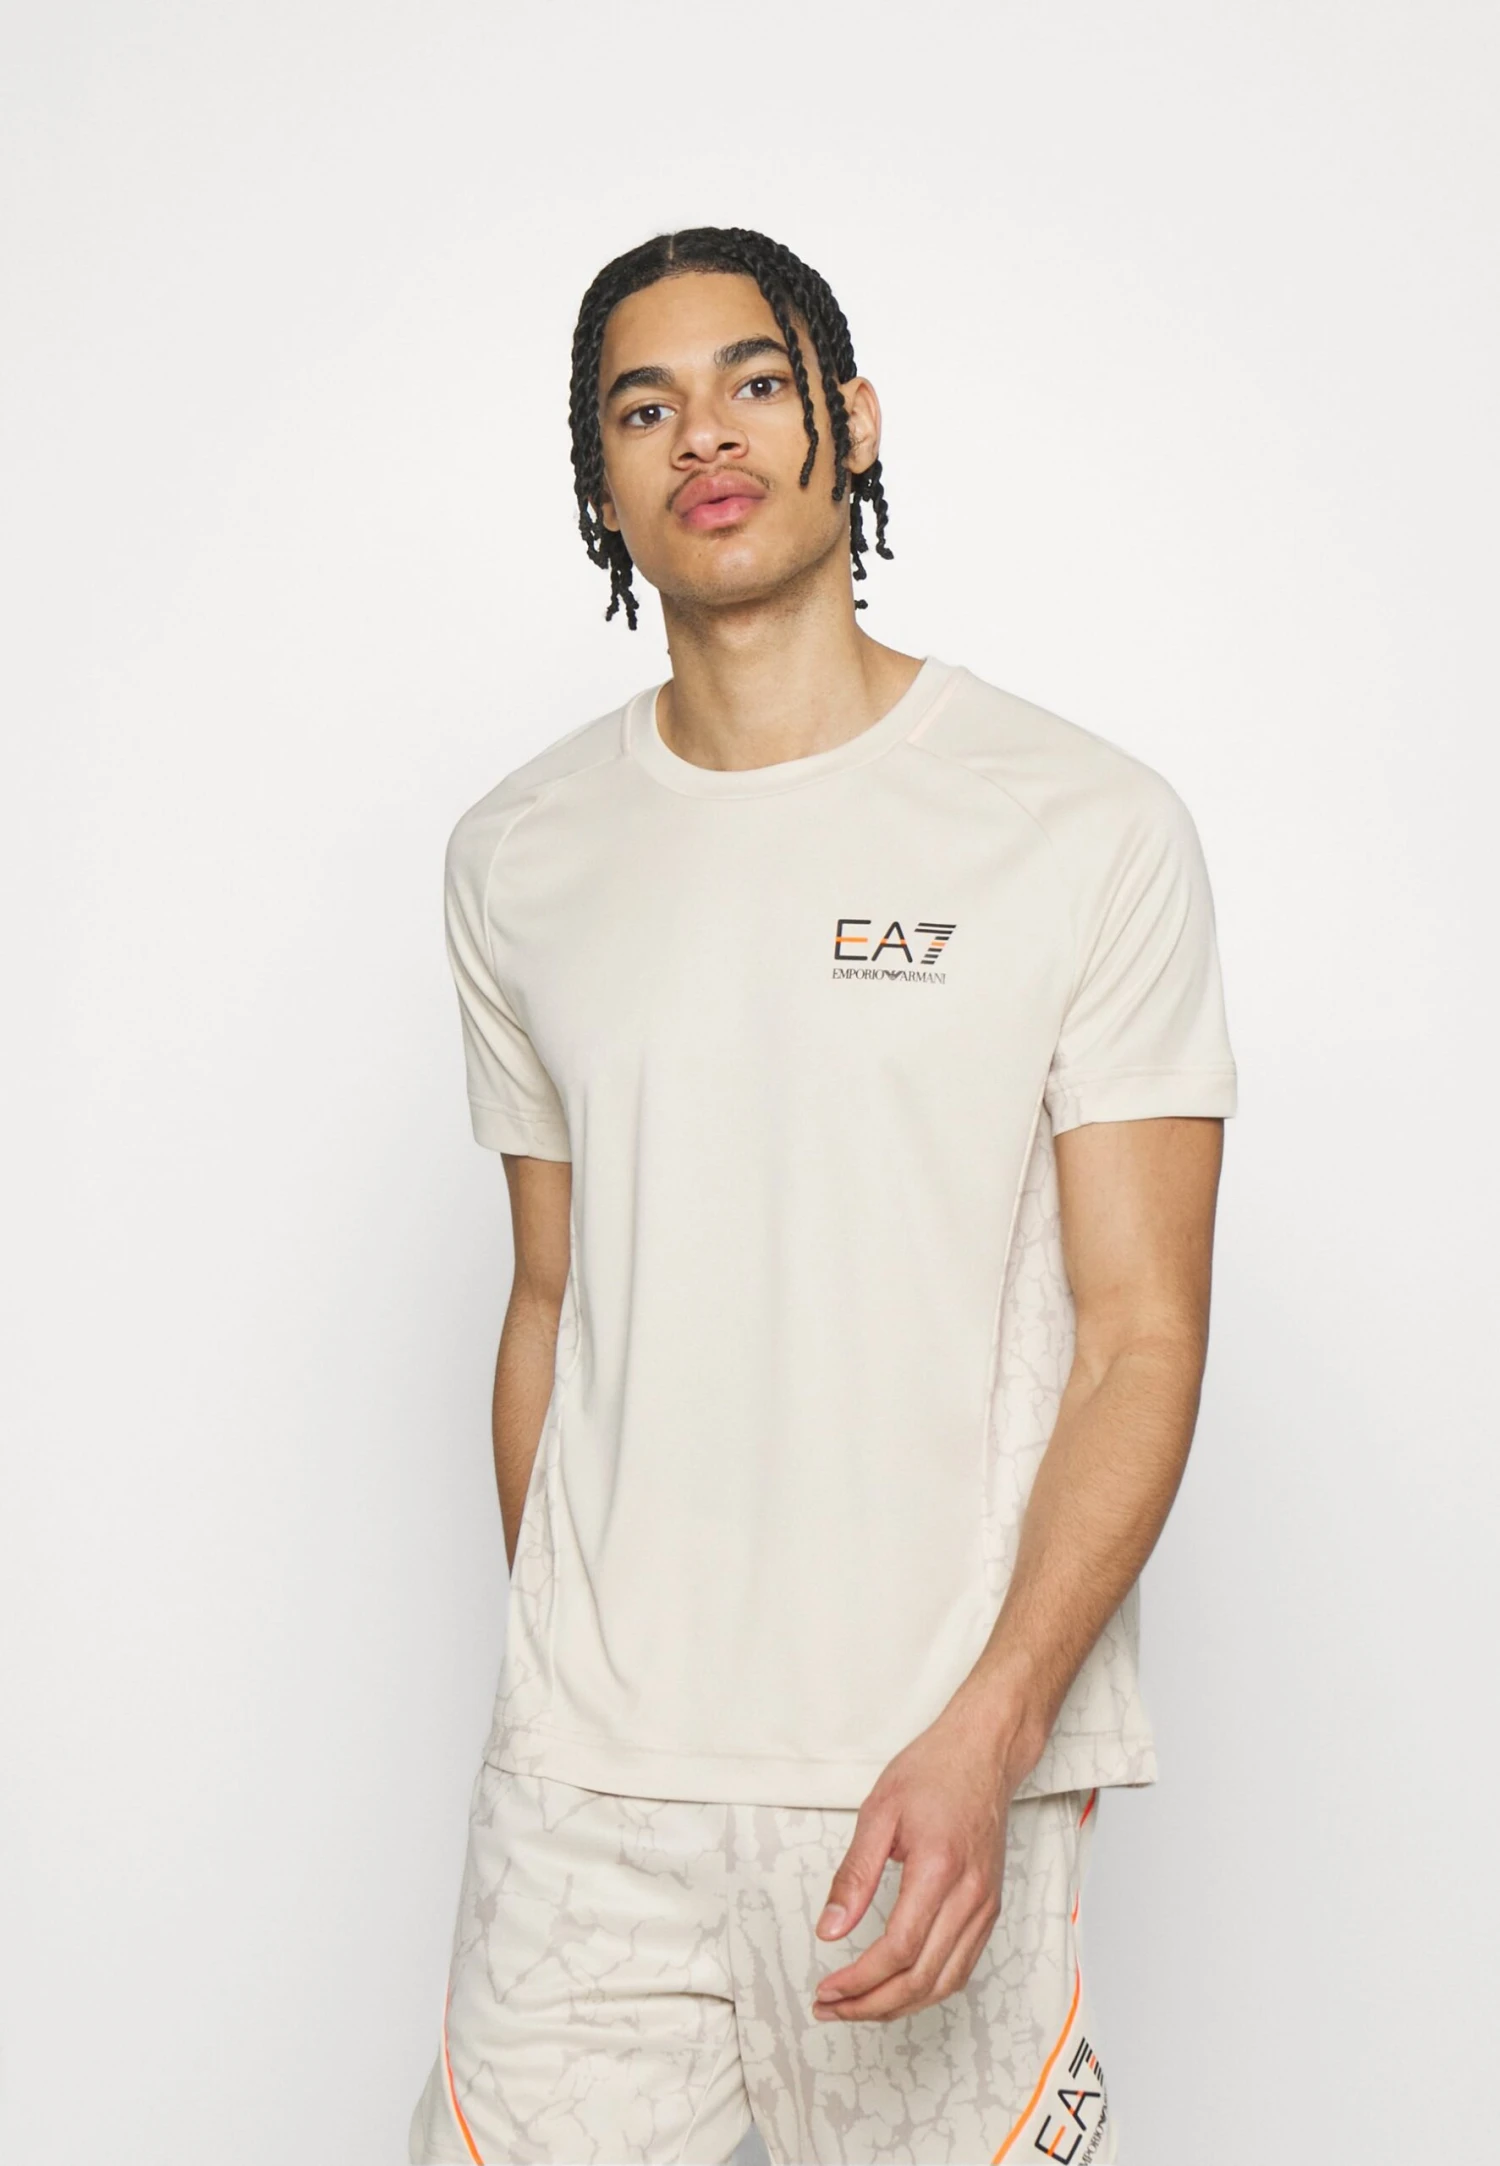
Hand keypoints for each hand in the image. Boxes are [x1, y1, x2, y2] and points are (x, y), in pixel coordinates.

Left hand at [810, 1691, 1017, 2022]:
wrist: (984, 1752)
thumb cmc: (933, 1771)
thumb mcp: (879, 1812)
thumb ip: (853, 1875)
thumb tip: (829, 1930)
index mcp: (939, 1869)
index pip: (898, 1949)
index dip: (859, 1981)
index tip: (827, 1989)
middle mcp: (970, 1895)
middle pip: (921, 1978)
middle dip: (872, 2004)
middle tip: (832, 2007)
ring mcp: (985, 1905)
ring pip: (945, 1983)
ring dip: (899, 2006)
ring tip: (858, 2007)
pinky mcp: (990, 1908)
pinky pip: (962, 1966)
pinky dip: (928, 1989)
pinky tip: (899, 1988)